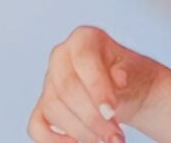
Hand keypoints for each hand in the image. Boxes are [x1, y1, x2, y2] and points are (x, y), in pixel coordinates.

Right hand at [27, 25, 158, 142]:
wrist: (127, 90)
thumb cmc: (129, 77)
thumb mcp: (133, 71)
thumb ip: (125, 73)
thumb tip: (118, 78)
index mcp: (84, 38)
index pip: (84, 59)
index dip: (96, 87)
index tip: (111, 111)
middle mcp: (61, 55)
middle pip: (67, 87)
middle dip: (91, 117)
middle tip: (115, 136)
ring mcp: (49, 81)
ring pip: (54, 108)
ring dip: (81, 131)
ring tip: (108, 140)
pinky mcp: (43, 106)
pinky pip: (37, 125)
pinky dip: (52, 139)